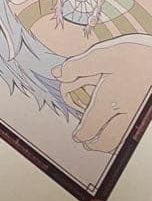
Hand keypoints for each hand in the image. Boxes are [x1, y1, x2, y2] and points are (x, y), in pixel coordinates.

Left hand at [52, 34, 151, 153]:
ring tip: (105, 143)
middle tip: (89, 145)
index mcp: (109, 100)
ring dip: (113, 142)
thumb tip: (57, 74)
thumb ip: (77, 66)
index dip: (83, 134)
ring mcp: (139, 112)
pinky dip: (125, 132)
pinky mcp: (147, 110)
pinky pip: (134, 127)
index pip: (92, 125)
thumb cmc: (138, 55)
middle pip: (111, 139)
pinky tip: (123, 126)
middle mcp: (125, 111)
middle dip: (98, 145)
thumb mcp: (102, 55)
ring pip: (125, 137)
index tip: (78, 138)